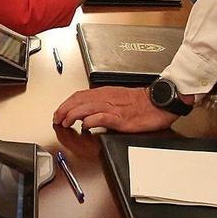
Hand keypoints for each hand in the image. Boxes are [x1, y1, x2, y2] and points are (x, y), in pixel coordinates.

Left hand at [53, 86, 177, 132]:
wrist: (159, 102)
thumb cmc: (142, 102)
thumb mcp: (119, 98)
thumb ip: (105, 102)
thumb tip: (89, 112)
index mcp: (106, 93)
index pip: (80, 95)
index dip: (66, 103)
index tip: (59, 111)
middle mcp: (107, 98)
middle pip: (79, 100)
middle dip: (65, 109)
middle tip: (56, 118)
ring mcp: (113, 107)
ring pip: (87, 107)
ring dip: (73, 114)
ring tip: (65, 122)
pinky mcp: (120, 118)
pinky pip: (102, 117)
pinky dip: (91, 120)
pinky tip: (85, 125)